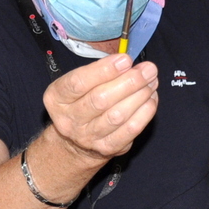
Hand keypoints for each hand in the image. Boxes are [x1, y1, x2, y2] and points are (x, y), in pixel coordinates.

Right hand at [43, 54, 158, 166]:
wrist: (75, 141)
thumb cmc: (81, 102)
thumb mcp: (78, 83)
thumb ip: (99, 72)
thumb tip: (128, 63)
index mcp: (56, 98)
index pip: (78, 83)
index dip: (104, 70)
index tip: (125, 60)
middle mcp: (69, 119)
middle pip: (100, 99)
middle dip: (129, 82)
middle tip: (148, 69)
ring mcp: (87, 137)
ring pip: (117, 115)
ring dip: (139, 95)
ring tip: (152, 81)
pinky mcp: (107, 148)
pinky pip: (130, 130)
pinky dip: (145, 112)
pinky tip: (151, 99)